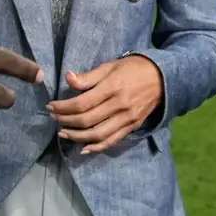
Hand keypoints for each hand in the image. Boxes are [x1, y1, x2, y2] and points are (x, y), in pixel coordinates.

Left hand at [47, 56, 164, 153]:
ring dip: (77, 137)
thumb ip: (88, 76)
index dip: (63, 107)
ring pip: (98, 134)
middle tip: (54, 118)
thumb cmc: (133, 68)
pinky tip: (84, 148)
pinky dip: (97, 147)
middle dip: (66, 121)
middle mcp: (119, 105)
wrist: (163, 78)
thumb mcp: (110, 66)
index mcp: (112, 87)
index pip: (82, 103)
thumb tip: (67, 78)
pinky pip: (112, 141)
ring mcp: (127, 119)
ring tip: (63, 134)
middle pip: (87, 120)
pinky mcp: (132, 127)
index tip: (51, 106)